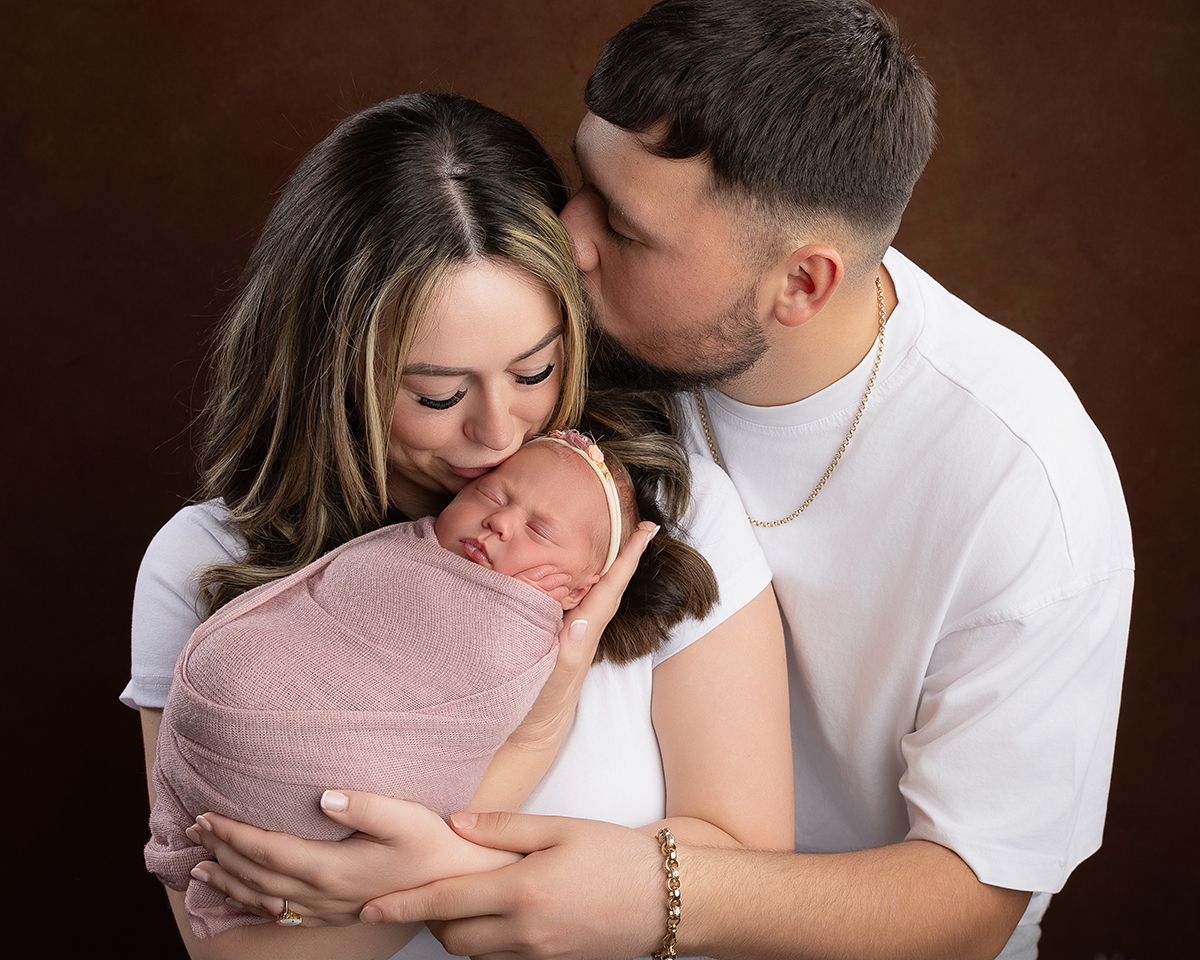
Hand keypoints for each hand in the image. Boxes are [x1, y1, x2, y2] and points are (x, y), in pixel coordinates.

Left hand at [186, 790, 520, 926]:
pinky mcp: (336, 914)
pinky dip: (252, 904)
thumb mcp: (406, 817)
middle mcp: (323, 893)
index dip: (232, 833)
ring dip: (229, 881)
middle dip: (221, 852)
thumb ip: (365, 805)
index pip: (266, 850)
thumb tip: (324, 795)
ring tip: (200, 867)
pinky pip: (282, 913)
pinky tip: (243, 895)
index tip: (206, 814)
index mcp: (331, 867)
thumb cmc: (433, 844)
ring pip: (263, 898)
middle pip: (256, 874)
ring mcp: (328, 908)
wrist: (456, 885)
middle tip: (194, 830)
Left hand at [361, 811, 664, 959]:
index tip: (369, 906)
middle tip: (427, 890)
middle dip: (429, 919)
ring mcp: (538, 955)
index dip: (402, 904)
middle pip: (451, 937)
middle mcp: (524, 931)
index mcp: (520, 890)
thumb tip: (455, 822)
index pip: (444, 901)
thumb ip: (504, 827)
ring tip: (461, 903)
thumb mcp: (562, 828)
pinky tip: (497, 919)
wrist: (668, 899)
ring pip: (473, 955)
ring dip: (458, 933)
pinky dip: (487, 946)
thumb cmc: (617, 855)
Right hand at [506, 521, 659, 753]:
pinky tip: (565, 565)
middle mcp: (582, 623)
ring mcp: (569, 628)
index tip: (647, 529)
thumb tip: (580, 622)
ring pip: (589, 586)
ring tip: (611, 531)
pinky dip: (571, 575)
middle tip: (634, 517)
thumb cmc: (542, 703)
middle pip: (607, 578)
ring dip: (602, 559)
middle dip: (622, 549)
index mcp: (586, 626)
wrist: (527, 729)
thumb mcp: (555, 677)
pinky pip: (568, 596)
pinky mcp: (553, 632)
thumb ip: (569, 651)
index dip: (629, 555)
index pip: (612, 584)